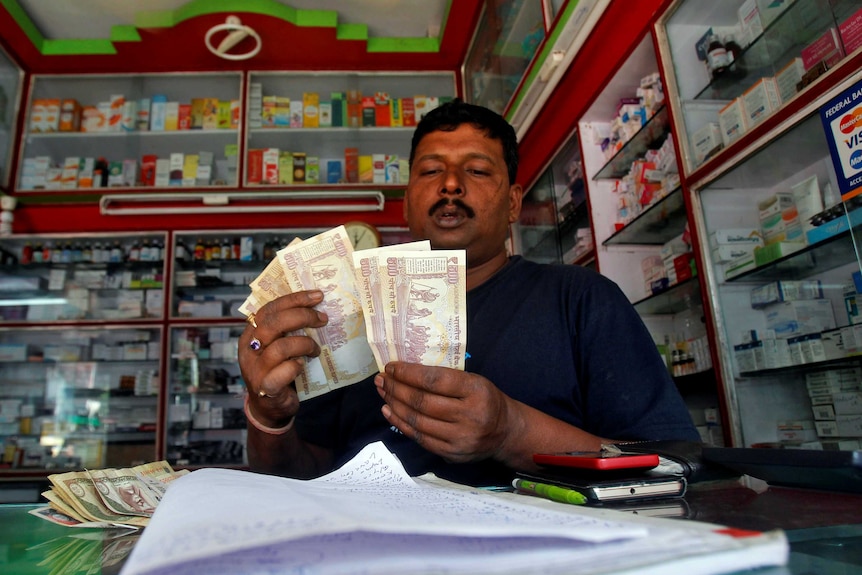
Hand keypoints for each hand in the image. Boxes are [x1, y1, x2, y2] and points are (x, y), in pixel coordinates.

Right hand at [239, 290, 328, 427]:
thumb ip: (286, 329)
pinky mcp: (265, 387)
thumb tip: (315, 306)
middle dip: (302, 317)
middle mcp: (249, 349)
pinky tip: (303, 366)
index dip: (294, 299)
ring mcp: (255, 369)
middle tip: (322, 319)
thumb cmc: (277, 370)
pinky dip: (296, 366)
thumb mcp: (278, 345)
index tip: (317, 296)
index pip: (270, 308)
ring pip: (280, 347)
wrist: (269, 407)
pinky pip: (283, 371)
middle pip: (273, 323)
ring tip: (315, 349)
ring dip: (304, 344)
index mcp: (251, 333)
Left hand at [374, 362, 513, 463]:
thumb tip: (405, 371)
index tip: (391, 367)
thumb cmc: (485, 400)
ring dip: (394, 404)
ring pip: (417, 421)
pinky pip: (419, 437)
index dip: (408, 373)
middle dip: (396, 388)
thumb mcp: (474, 381)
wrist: (505, 433)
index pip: (435, 380)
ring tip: (383, 392)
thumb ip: (446, 378)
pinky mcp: (451, 453)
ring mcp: (459, 438)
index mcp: (476, 391)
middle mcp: (469, 415)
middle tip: (381, 379)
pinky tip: (389, 411)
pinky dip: (400, 423)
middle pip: (422, 401)